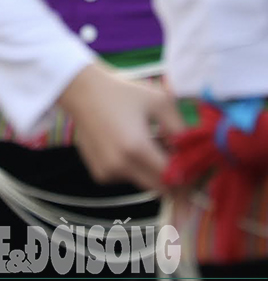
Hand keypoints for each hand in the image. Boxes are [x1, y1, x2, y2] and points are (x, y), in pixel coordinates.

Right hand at [58, 61, 180, 189]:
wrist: (81, 91)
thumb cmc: (122, 92)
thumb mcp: (160, 101)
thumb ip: (181, 129)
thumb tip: (191, 152)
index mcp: (137, 147)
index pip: (174, 179)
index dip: (190, 179)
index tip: (199, 173)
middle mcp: (120, 165)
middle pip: (161, 188)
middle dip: (175, 179)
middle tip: (179, 160)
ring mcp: (107, 171)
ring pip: (145, 184)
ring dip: (154, 173)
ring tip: (151, 144)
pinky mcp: (99, 173)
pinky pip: (128, 179)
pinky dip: (135, 169)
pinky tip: (129, 147)